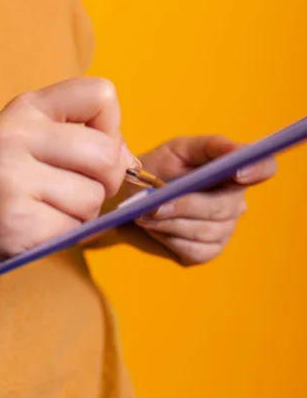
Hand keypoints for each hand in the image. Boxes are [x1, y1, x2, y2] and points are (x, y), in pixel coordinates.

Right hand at [0, 78, 135, 294]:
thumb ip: (86, 136)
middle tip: (78, 186)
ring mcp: (13, 179)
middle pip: (107, 154)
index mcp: (28, 107)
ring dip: (84, 210)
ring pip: (95, 197)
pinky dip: (68, 232)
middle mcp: (17, 135)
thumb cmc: (4, 177)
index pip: (102, 94)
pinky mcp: (17, 223)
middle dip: (106, 179)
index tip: (88, 146)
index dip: (110, 127)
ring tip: (50, 206)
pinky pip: (76, 228)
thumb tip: (130, 160)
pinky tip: (40, 225)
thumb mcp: (36, 137)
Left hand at [135, 135, 276, 265]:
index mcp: (233, 171)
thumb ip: (209, 146)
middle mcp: (234, 201)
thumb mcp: (178, 149)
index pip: (264, 168)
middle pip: (224, 207)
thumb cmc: (157, 168)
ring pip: (205, 230)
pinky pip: (194, 249)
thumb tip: (237, 151)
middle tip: (153, 205)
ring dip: (170, 223)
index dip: (257, 170)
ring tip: (144, 213)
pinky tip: (154, 227)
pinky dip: (169, 238)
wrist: (131, 197)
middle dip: (186, 205)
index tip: (237, 173)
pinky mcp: (207, 251)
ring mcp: (224, 229)